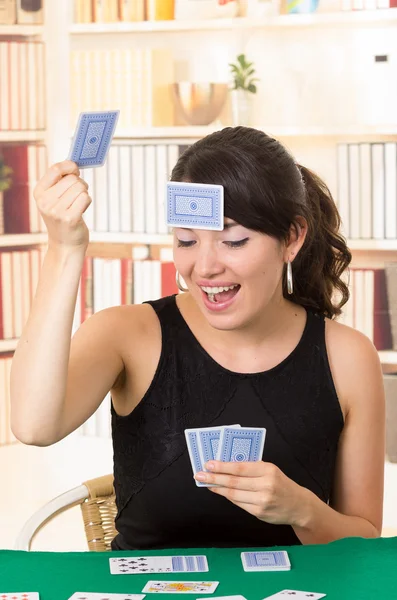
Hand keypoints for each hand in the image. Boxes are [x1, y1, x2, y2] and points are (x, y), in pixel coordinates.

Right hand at [34, 160, 91, 249]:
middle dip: (80, 183)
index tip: (76, 170)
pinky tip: (82, 210)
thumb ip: (59, 181)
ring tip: (78, 203)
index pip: (55, 169)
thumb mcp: (53, 199)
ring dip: (84, 193)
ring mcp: (56, 211)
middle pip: (71, 178)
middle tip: (77, 194)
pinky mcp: (70, 218)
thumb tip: (73, 163)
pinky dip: (87, 201)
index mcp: (39, 193)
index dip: (69, 166)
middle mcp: (45, 202)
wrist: (65, 244)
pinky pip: (85, 198)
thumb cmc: (62, 218)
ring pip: (80, 187)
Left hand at [195, 460, 309, 526]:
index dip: (222, 466)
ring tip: (207, 483)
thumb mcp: (270, 470)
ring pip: (234, 494)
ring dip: (218, 488)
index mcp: (268, 470)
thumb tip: (225, 466)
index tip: (209, 464)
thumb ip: (251, 468)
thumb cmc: (281, 484)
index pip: (240, 467)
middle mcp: (266, 485)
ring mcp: (262, 501)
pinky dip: (228, 497)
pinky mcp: (259, 513)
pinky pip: (239, 503)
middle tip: (200, 474)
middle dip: (214, 478)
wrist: (298, 505)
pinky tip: (220, 492)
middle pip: (234, 482)